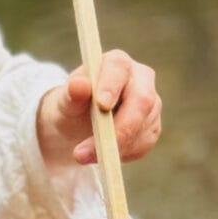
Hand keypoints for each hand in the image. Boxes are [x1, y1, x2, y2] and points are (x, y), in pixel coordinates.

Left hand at [36, 50, 160, 170]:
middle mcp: (140, 79)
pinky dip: (124, 152)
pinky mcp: (152, 126)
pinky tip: (105, 154)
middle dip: (120, 128)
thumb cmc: (71, 105)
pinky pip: (144, 142)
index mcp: (116, 63)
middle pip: (142, 101)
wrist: (78, 124)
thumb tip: (78, 85)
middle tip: (94, 149)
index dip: (112, 86)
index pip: (119, 69)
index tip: (101, 105)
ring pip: (144, 126)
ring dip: (117, 146)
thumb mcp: (65, 100)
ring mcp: (151, 103)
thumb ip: (72, 93)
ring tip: (85, 156)